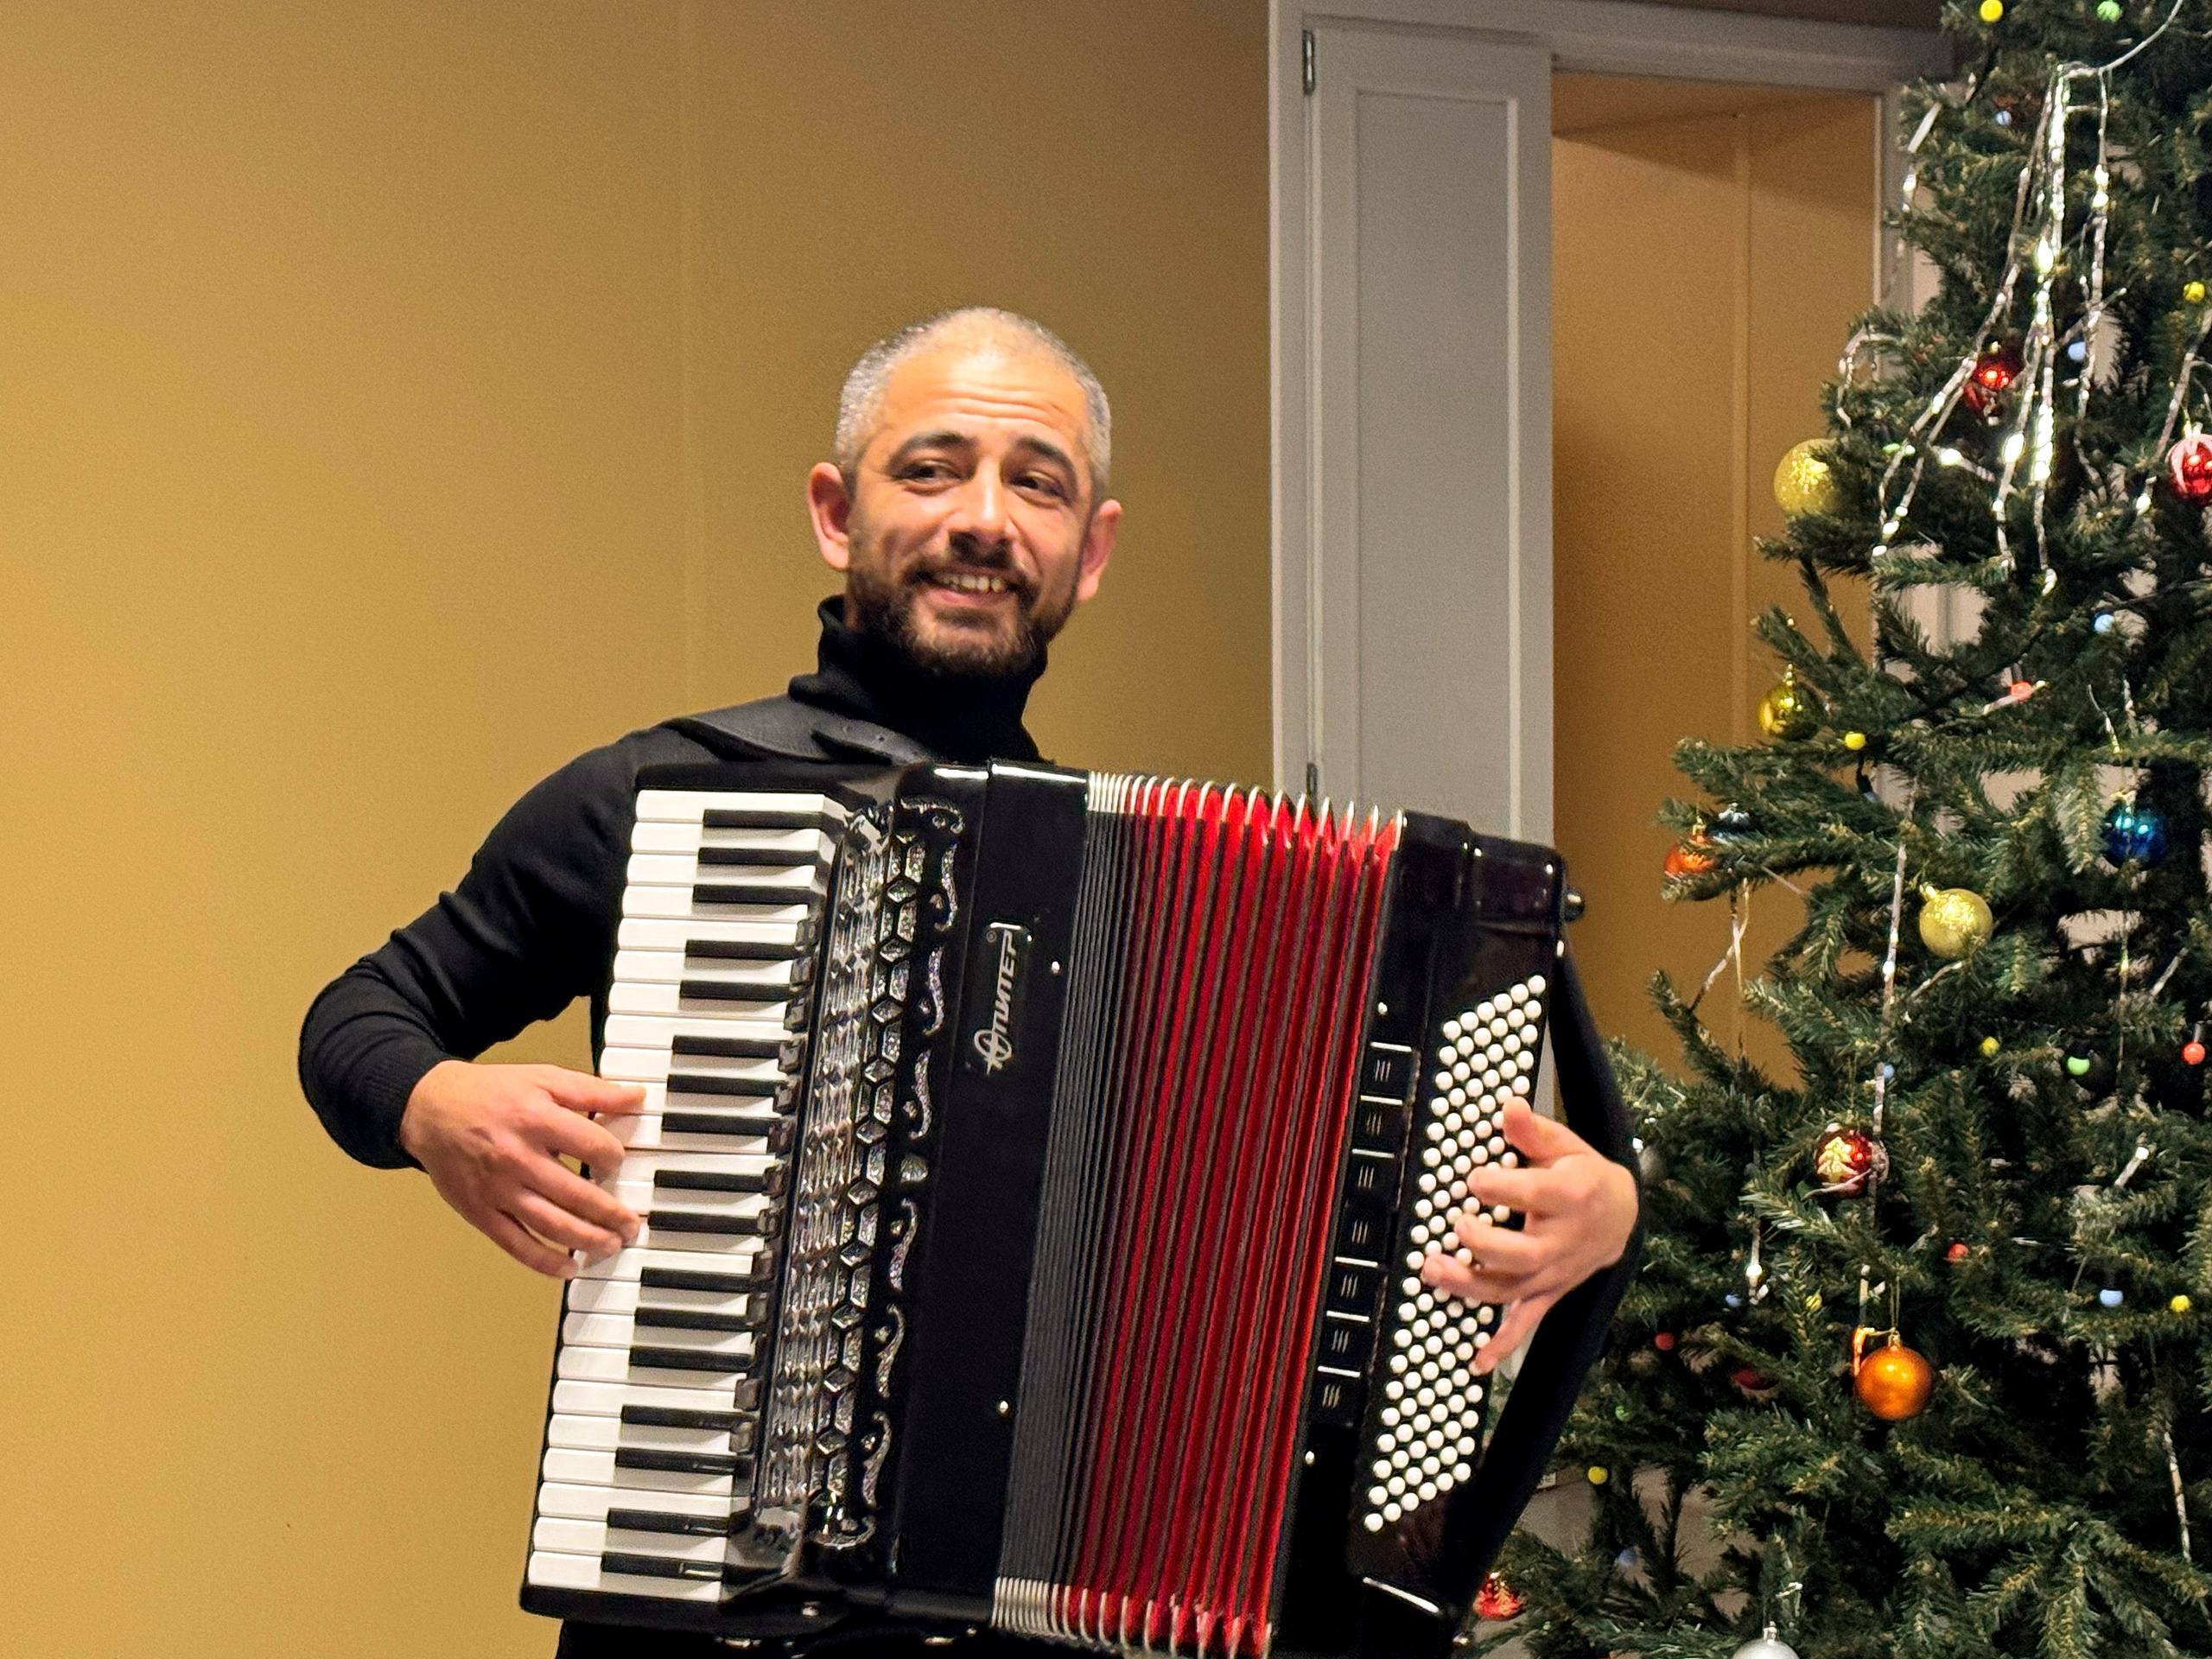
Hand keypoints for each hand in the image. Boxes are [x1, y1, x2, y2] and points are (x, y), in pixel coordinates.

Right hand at [399, 1060, 644, 1277]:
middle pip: (576, 1194)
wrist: (430, 1108)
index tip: (616, 1164)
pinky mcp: (479, 1212)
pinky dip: (544, 1261)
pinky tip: (568, 1267)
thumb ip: (592, 1090)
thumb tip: (636, 1097)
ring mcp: (497, 1189)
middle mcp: (517, 1157)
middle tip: (631, 1225)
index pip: (593, 1147)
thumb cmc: (491, 1093)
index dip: (615, 1158)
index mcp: (536, 1119)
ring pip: (551, 1224)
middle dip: (612, 1214)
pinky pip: (516, 1243)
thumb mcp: (543, 1078)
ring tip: (611, 1245)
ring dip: (587, 1240)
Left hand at [1418, 1099, 1637, 1371]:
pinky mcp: (1547, 1292)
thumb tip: (1509, 1106)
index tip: (1474, 1178)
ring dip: (1472, 1285)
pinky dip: (1501, 1345)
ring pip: (1512, 1289)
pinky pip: (1524, 1323)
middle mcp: (1562, 1241)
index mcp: (1571, 1197)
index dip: (1501, 1186)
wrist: (1622, 1215)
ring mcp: (1553, 1273)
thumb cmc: (1582, 1175)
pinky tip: (1475, 1359)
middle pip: (1523, 1252)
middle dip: (1485, 1244)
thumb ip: (1534, 1130)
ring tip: (1434, 1272)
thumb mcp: (1565, 1144)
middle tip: (1456, 1226)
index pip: (1535, 1194)